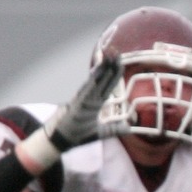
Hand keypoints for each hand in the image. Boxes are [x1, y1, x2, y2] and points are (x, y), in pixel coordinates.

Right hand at [17, 54, 122, 171]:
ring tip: (108, 56)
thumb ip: (115, 129)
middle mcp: (90, 98)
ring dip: (101, 69)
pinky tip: (98, 71)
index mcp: (96, 102)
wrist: (62, 141)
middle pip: (103, 79)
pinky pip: (86, 91)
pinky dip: (92, 81)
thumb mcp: (102, 133)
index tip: (121, 61)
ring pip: (94, 81)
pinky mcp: (76, 104)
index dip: (115, 73)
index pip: (108, 84)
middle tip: (115, 51)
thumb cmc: (79, 135)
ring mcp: (83, 99)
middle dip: (109, 65)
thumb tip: (129, 128)